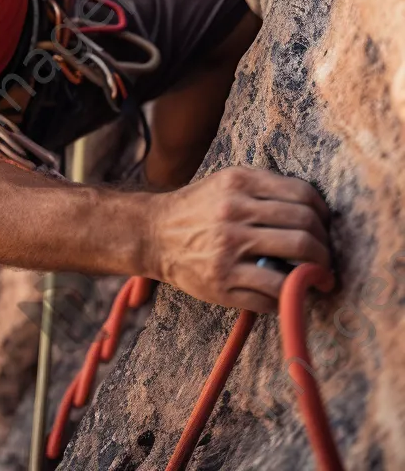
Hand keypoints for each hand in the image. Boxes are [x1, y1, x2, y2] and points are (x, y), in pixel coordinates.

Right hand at [147, 166, 331, 313]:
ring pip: (298, 260)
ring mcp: (229, 249)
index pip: (302, 195)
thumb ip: (264, 188)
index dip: (323, 213)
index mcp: (238, 183)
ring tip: (320, 277)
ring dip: (319, 272)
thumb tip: (314, 210)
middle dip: (324, 246)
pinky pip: (276, 292)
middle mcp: (234, 213)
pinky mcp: (224, 281)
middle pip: (305, 227)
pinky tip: (289, 292)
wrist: (153, 234)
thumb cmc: (196, 209)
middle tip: (324, 256)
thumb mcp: (224, 182)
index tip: (323, 226)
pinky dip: (290, 294)